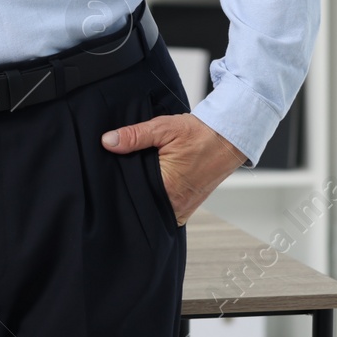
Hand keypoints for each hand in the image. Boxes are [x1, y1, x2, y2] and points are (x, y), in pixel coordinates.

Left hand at [101, 113, 247, 224]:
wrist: (227, 138)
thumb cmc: (200, 134)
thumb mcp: (163, 128)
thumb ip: (134, 136)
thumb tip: (108, 141)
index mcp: (166, 187)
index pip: (131, 193)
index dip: (119, 182)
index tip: (112, 173)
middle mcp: (175, 204)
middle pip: (141, 202)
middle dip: (132, 189)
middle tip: (128, 171)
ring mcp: (182, 209)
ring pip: (153, 207)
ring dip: (145, 194)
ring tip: (141, 176)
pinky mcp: (187, 208)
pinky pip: (165, 208)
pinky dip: (157, 198)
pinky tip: (152, 184)